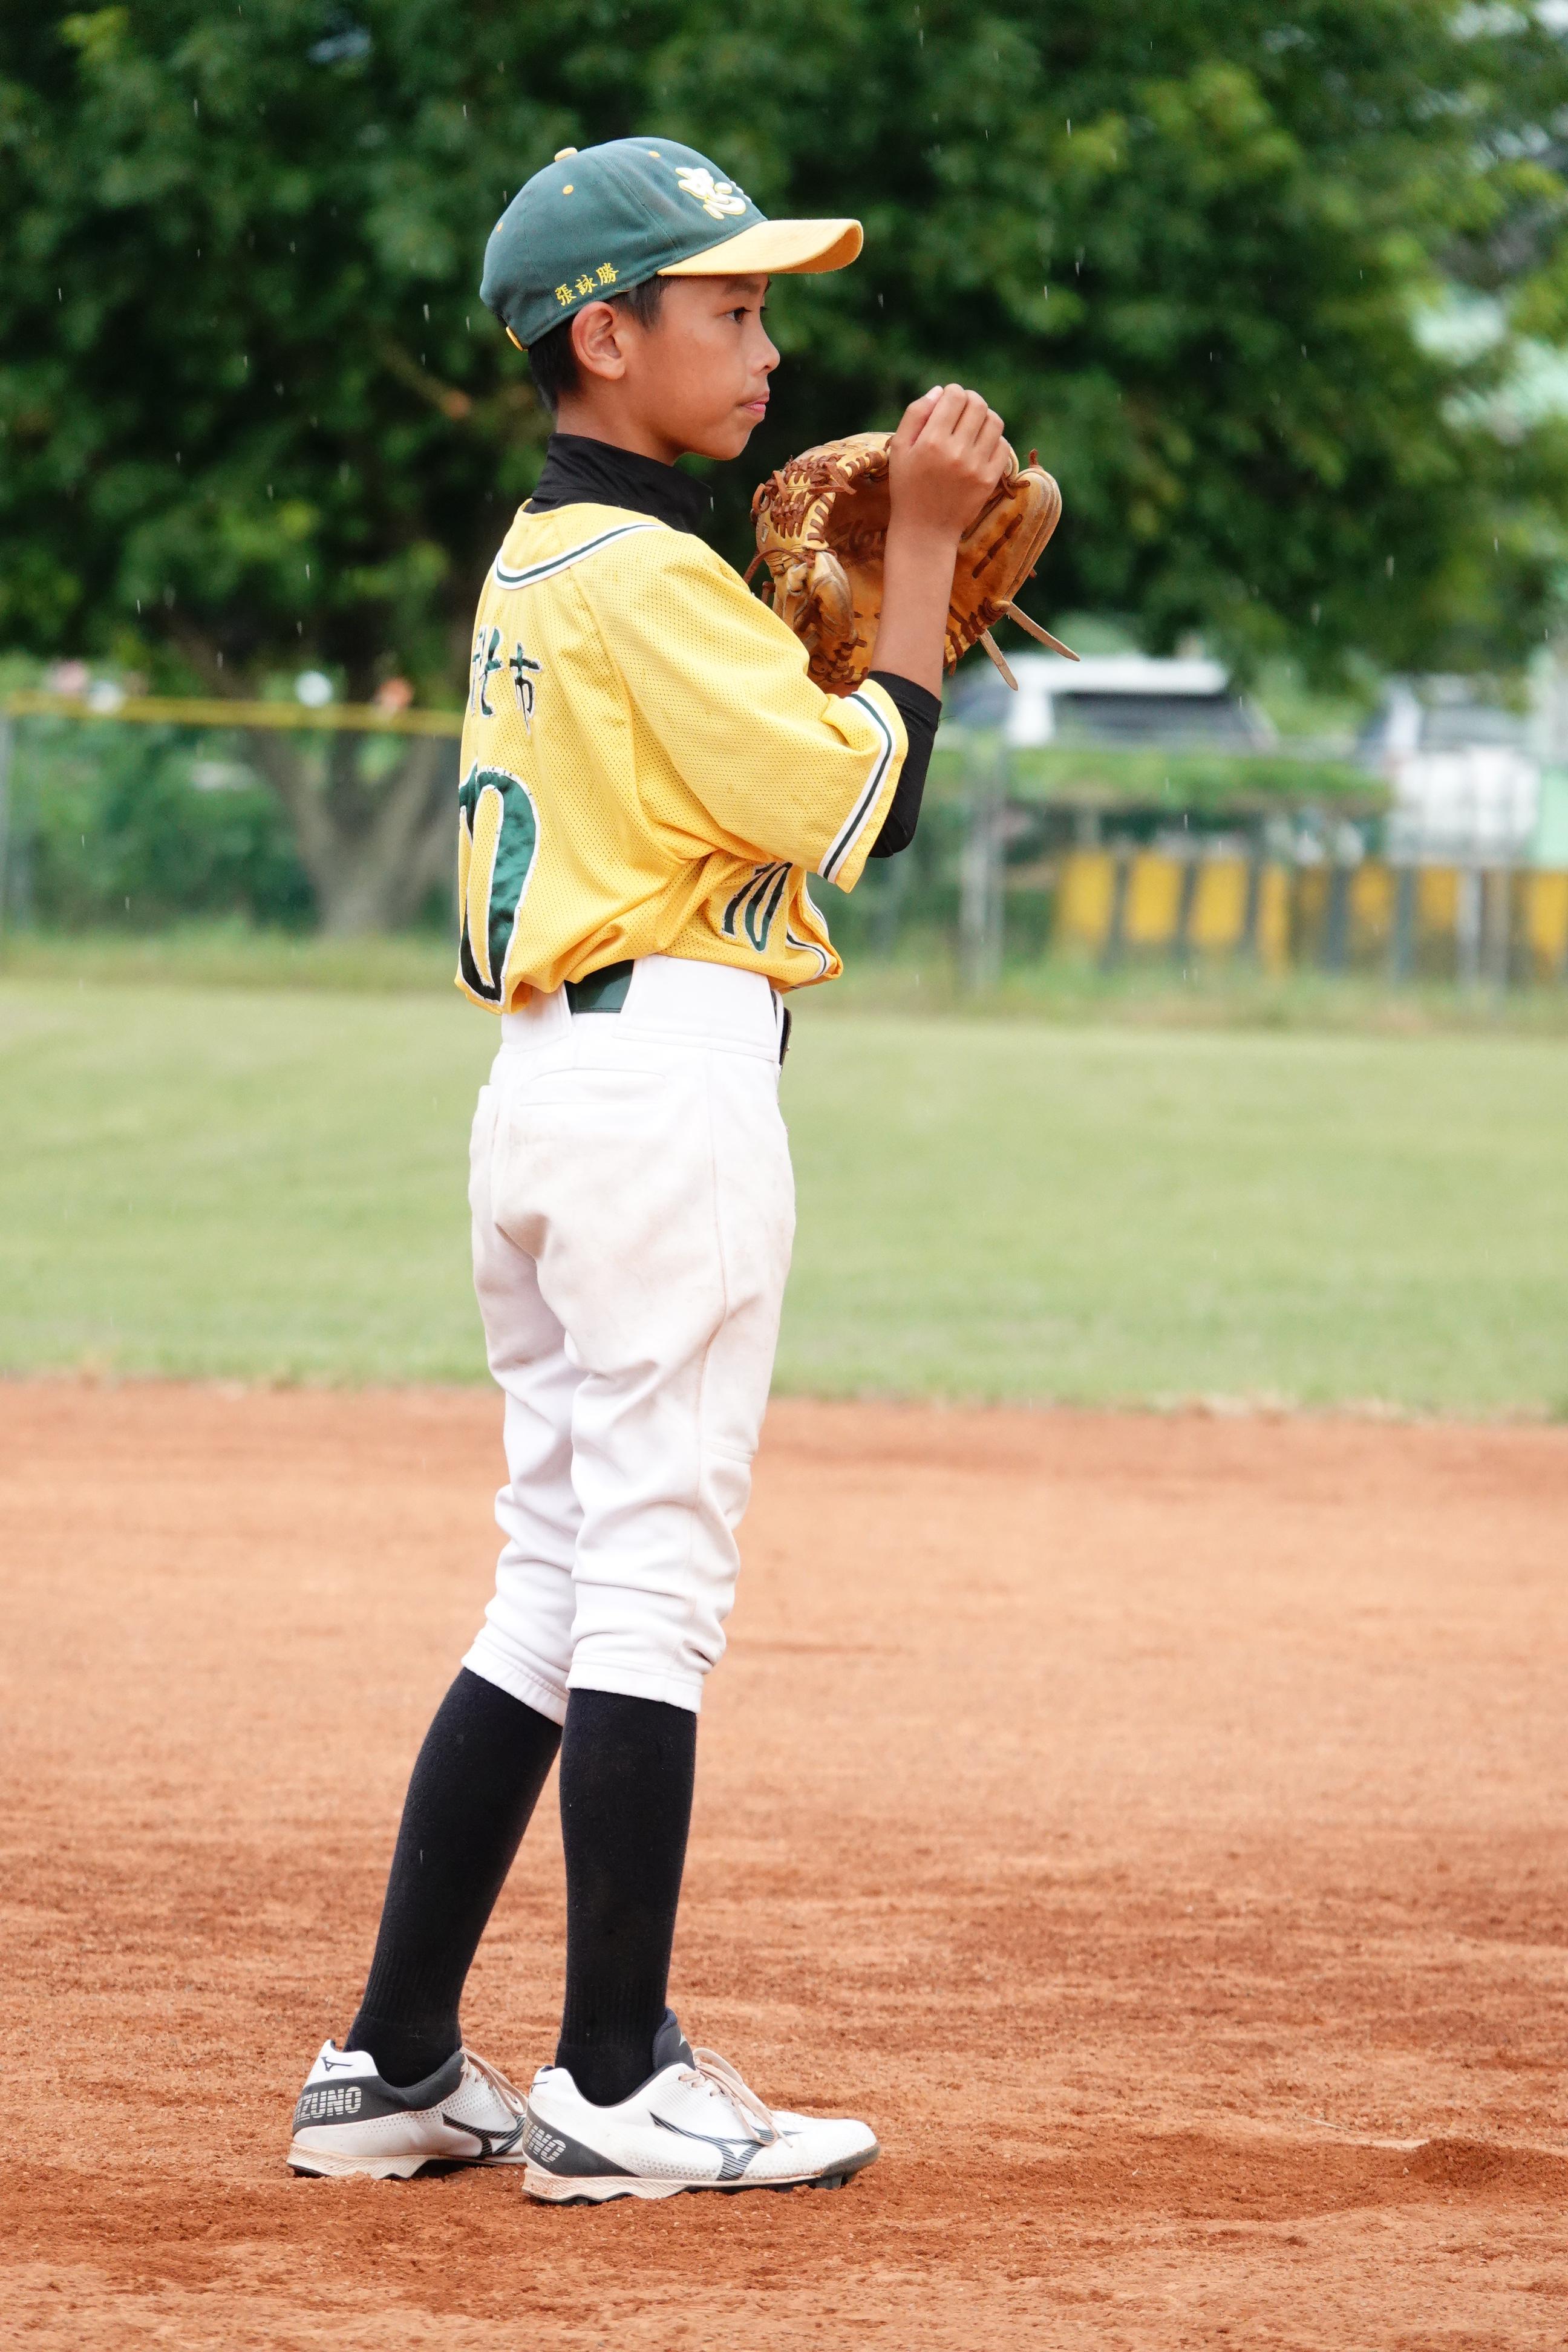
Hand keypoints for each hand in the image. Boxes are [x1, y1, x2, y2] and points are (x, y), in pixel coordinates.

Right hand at [886, 384, 1008, 543]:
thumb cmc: (907, 486)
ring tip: (973, 427)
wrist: (924, 530)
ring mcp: (975, 467)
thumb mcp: (899, 448)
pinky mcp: (989, 480)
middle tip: (962, 411)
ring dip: (985, 418)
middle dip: (970, 401)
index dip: (953, 392)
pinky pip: (1002, 446)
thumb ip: (916, 414)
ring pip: (994, 422)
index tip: (948, 402)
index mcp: (931, 441)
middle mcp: (956, 452)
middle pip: (977, 404)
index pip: (955, 396)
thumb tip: (940, 391)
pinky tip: (980, 446)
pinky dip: (993, 440)